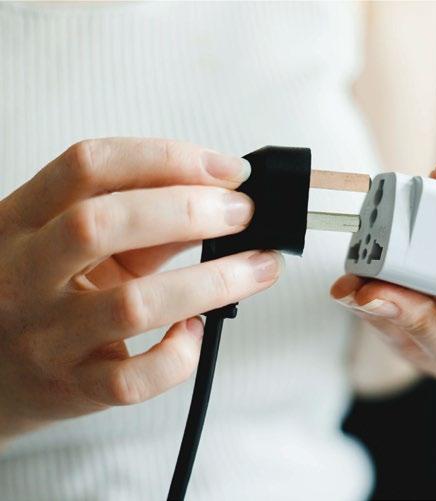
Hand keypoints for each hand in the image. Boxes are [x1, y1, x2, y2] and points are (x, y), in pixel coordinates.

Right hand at [0, 138, 282, 442]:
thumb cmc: (42, 293)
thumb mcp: (75, 243)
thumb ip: (140, 222)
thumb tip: (219, 204)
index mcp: (22, 222)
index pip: (89, 166)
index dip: (167, 158)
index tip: (227, 170)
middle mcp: (25, 275)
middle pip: (104, 223)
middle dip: (190, 211)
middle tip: (243, 213)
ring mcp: (47, 337)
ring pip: (134, 305)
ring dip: (214, 281)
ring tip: (258, 266)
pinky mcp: (72, 387)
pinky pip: (134, 380)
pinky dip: (179, 355)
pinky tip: (195, 332)